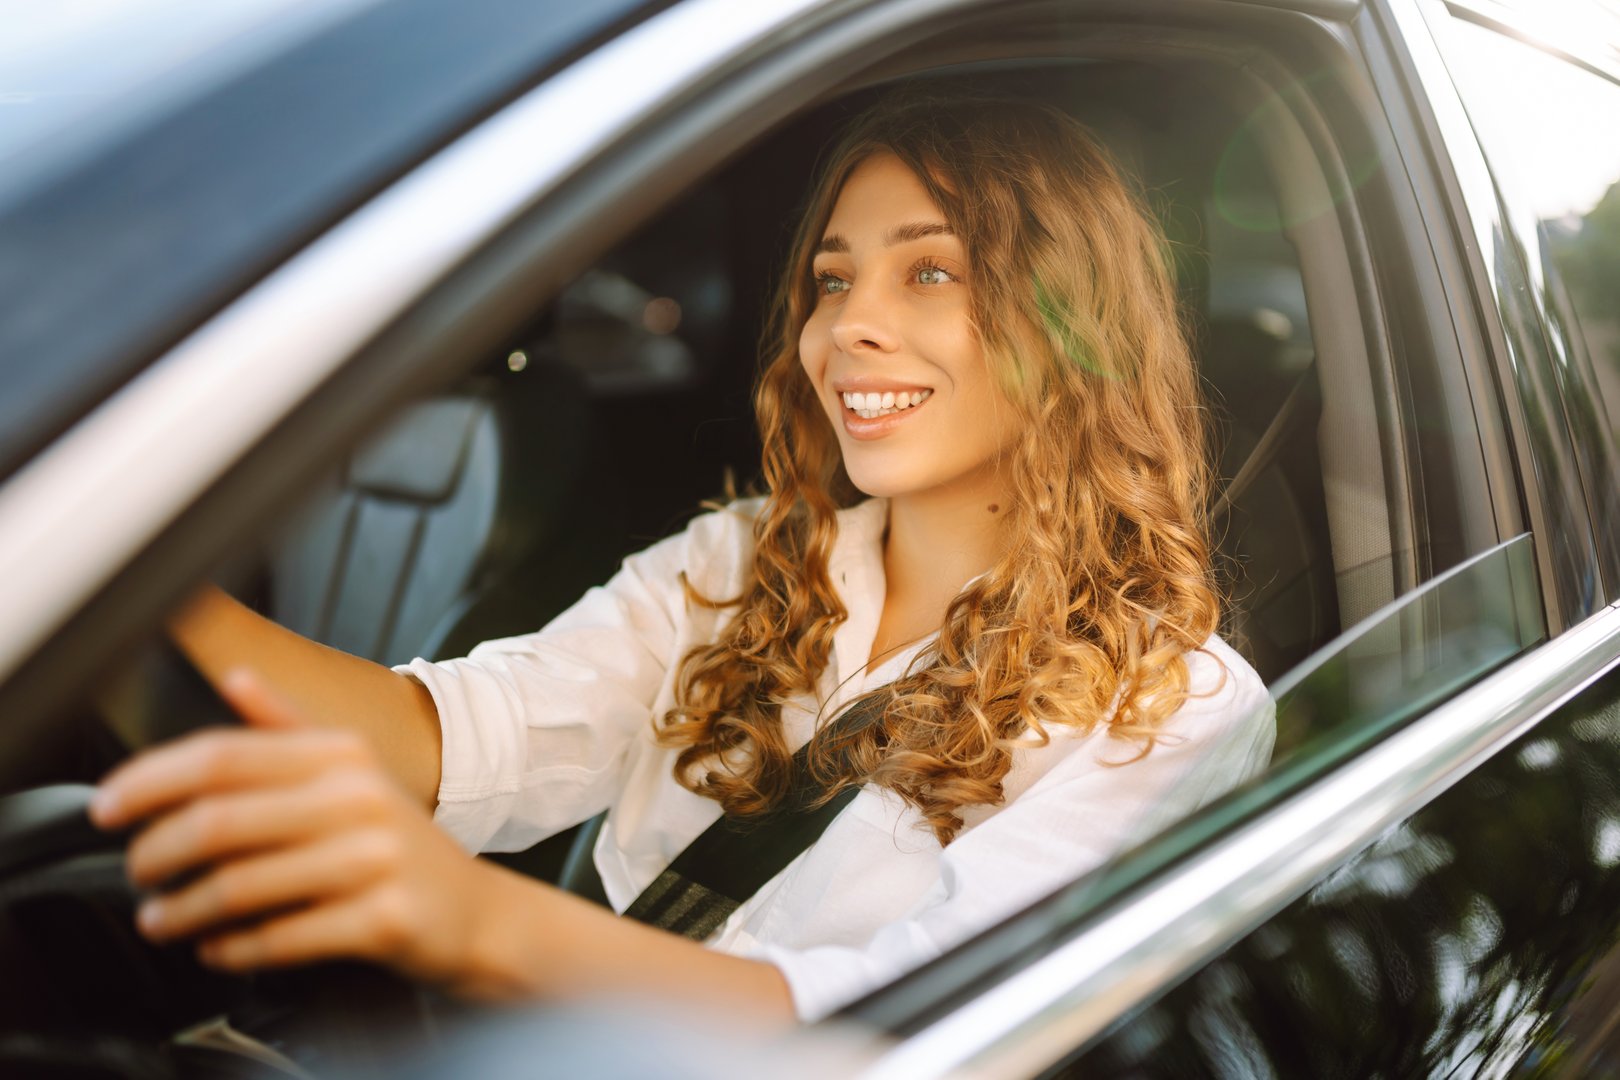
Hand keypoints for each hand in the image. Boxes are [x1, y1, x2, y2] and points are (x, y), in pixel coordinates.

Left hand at [90, 669, 494, 990]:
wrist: (477, 913)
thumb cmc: (403, 846)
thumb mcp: (356, 772)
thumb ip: (290, 727)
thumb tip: (236, 676)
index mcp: (344, 756)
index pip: (224, 756)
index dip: (151, 780)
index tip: (107, 807)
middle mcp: (361, 799)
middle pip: (220, 820)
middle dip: (156, 852)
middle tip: (135, 872)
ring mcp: (375, 860)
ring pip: (240, 886)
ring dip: (182, 910)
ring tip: (161, 919)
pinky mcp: (382, 920)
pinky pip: (279, 938)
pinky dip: (232, 948)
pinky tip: (217, 947)